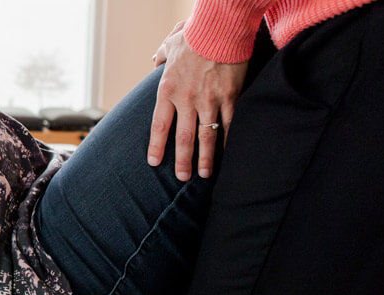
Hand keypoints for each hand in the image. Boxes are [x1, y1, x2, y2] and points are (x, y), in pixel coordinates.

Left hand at [148, 23, 247, 180]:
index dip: (156, 146)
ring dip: (206, 158)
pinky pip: (229, 124)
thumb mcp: (170, 44)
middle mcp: (186, 99)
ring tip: (205, 174)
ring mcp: (209, 100)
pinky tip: (229, 154)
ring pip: (206, 137)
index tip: (154, 162)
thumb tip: (154, 60)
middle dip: (182, 161)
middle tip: (182, 177)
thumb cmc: (194, 35)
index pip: (159, 125)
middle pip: (183, 138)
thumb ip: (161, 56)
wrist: (219, 28)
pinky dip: (228, 141)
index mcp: (168, 89)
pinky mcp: (230, 97)